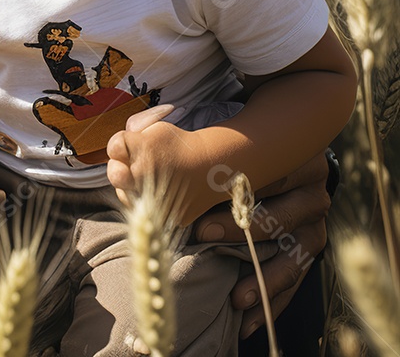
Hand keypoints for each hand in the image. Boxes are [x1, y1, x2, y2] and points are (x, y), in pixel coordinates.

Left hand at [106, 107, 218, 223]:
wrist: (211, 166)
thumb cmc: (180, 144)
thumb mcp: (156, 127)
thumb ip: (132, 132)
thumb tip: (117, 147)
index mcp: (142, 148)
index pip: (114, 147)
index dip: (119, 146)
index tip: (128, 146)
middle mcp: (144, 173)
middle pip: (114, 174)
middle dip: (118, 168)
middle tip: (128, 166)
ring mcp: (152, 197)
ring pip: (123, 195)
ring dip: (128, 186)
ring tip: (143, 179)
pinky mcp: (161, 214)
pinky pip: (140, 211)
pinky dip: (142, 202)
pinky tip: (152, 192)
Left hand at [191, 152, 329, 338]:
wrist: (285, 160)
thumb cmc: (242, 151)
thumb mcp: (226, 139)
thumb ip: (197, 138)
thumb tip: (137, 134)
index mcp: (296, 160)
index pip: (267, 176)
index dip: (232, 194)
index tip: (201, 216)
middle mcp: (312, 194)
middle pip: (279, 217)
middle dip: (240, 232)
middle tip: (204, 239)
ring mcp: (314, 224)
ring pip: (292, 256)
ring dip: (262, 278)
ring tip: (236, 298)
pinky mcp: (311, 249)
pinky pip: (295, 279)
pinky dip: (271, 300)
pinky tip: (247, 319)